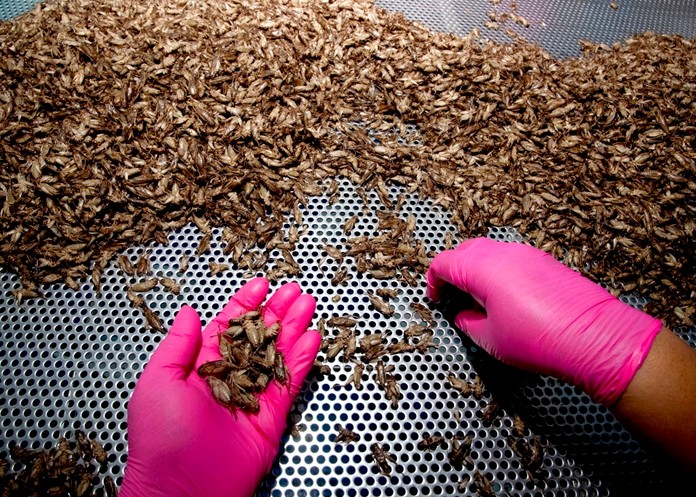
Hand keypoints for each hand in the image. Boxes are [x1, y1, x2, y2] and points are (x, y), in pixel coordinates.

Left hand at [119, 277, 320, 496]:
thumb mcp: (158, 381)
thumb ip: (178, 344)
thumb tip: (188, 311)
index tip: (260, 283)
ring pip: (278, 353)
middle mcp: (229, 377)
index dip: (245, 303)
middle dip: (276, 311)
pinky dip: (303, 359)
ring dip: (294, 327)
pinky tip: (312, 338)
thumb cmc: (161, 440)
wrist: (183, 490)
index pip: (227, 325)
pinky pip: (291, 381)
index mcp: (201, 367)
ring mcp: (253, 395)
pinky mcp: (273, 416)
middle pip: (258, 335)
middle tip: (293, 289)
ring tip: (308, 303)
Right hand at [427, 238, 662, 404]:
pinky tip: (506, 298)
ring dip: (477, 270)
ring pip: (489, 252)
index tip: (435, 298)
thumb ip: (468, 323)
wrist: (596, 338)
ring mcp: (527, 253)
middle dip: (453, 272)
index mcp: (482, 268)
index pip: (443, 263)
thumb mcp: (490, 340)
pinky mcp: (545, 261)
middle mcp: (503, 253)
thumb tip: (463, 316)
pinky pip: (512, 258)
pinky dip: (499, 271)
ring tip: (480, 299)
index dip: (433, 281)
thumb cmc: (539, 340)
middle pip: (465, 251)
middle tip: (453, 297)